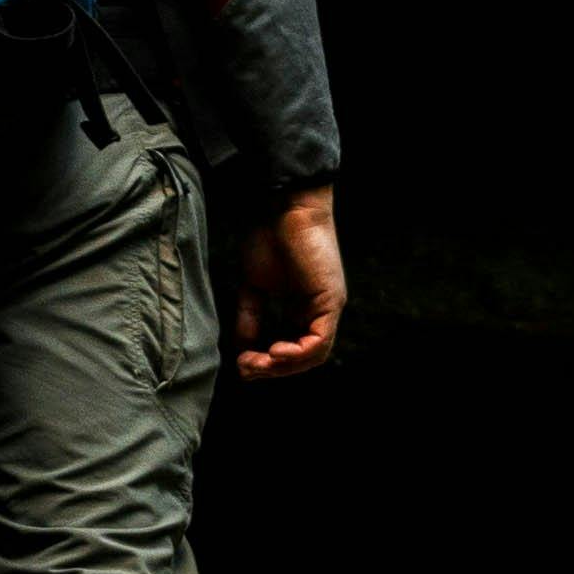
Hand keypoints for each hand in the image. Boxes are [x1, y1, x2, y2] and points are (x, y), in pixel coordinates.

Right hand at [227, 184, 344, 379]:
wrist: (283, 205)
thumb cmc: (268, 235)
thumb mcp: (253, 284)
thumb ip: (250, 316)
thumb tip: (242, 347)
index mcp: (304, 306)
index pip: (293, 348)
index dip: (269, 361)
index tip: (242, 361)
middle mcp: (320, 310)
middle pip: (303, 357)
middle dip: (274, 369)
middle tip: (246, 368)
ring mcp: (328, 306)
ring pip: (314, 355)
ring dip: (284, 366)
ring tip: (258, 363)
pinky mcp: (331, 301)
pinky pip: (320, 341)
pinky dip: (298, 353)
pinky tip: (274, 351)